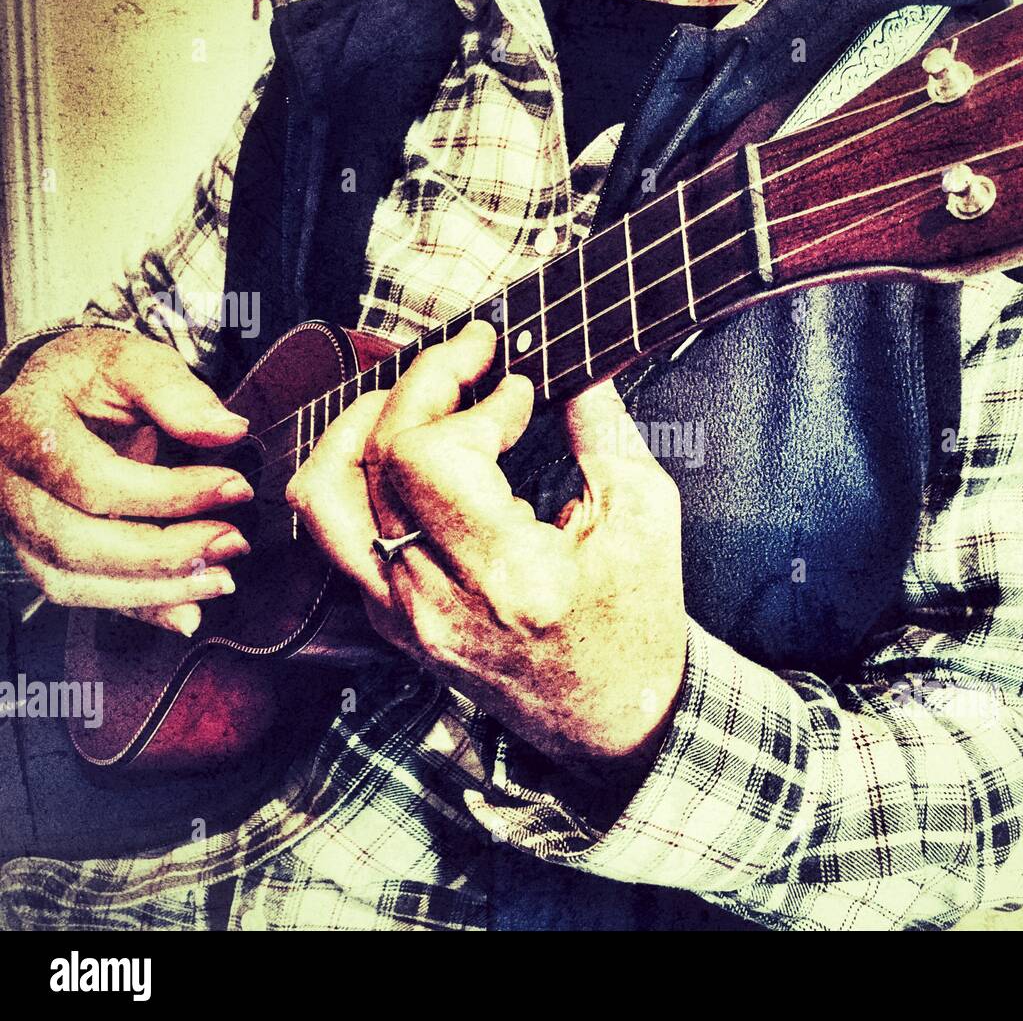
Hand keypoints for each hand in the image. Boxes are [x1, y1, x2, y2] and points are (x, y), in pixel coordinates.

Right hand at [0, 328, 252, 633]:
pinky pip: (81, 596)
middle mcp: (9, 483)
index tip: (234, 487)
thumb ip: (178, 393)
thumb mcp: (134, 359)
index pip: (93, 480)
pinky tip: (188, 608)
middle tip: (234, 541)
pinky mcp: (40, 551)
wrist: (61, 391)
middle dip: (165, 553)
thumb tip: (228, 431)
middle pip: (76, 543)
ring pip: (72, 582)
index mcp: (25, 427)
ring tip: (221, 578)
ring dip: (154, 591)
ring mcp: (19, 523)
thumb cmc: (95, 376)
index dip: (170, 494)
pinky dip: (138, 609)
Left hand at [286, 323, 687, 774]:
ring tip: (410, 396)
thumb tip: (567, 362)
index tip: (518, 385)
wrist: (615, 721)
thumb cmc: (638, 624)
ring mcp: (403, 617)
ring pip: (323, 498)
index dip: (469, 396)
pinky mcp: (391, 623)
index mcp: (509, 575)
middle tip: (470, 355)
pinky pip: (336, 537)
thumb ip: (599, 426)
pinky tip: (404, 453)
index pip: (431, 454)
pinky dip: (357, 477)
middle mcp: (437, 600)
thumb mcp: (645, 515)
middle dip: (419, 383)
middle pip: (374, 458)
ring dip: (358, 427)